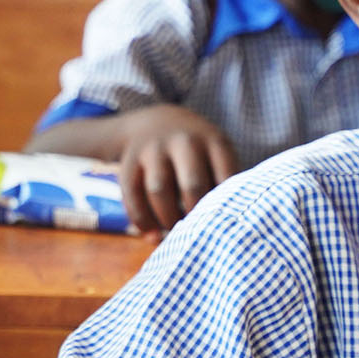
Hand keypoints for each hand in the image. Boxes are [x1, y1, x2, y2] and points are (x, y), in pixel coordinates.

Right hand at [113, 106, 238, 232]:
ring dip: (168, 219)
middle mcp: (184, 141)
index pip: (226, 178)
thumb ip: (226, 183)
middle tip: (200, 234)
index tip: (226, 226)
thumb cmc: (198, 154)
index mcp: (214, 141)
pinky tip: (152, 235)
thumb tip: (228, 228)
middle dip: (196, 216)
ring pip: (159, 190)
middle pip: (192, 185)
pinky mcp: (130, 161)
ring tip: (176, 234)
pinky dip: (142, 220)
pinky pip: (132, 195)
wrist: (157, 122)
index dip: (226, 207)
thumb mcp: (217, 154)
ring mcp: (154, 150)